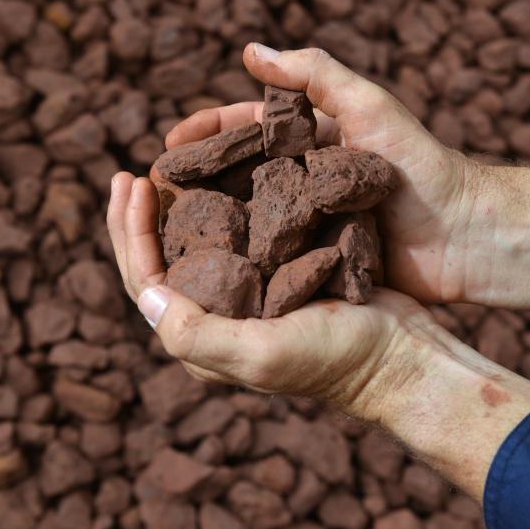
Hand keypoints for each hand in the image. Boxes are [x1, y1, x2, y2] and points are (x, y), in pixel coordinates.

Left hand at [107, 171, 436, 416]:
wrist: (400, 353)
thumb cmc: (336, 357)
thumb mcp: (262, 353)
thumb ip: (198, 334)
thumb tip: (144, 294)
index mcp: (205, 342)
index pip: (145, 284)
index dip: (130, 234)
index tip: (131, 183)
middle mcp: (220, 320)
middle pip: (162, 265)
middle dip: (139, 220)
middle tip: (130, 175)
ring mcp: (250, 299)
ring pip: (196, 250)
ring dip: (174, 212)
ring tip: (164, 172)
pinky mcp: (281, 279)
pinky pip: (236, 240)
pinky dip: (220, 209)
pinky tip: (218, 181)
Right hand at [162, 43, 491, 303]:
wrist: (464, 236)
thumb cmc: (420, 166)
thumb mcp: (370, 107)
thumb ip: (316, 75)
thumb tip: (249, 51)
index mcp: (313, 139)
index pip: (245, 129)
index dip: (205, 134)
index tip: (166, 148)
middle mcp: (304, 180)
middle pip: (237, 175)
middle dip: (195, 182)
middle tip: (154, 196)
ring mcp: (310, 223)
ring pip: (248, 219)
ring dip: (210, 224)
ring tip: (168, 236)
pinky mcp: (318, 261)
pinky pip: (272, 260)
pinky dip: (242, 263)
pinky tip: (208, 272)